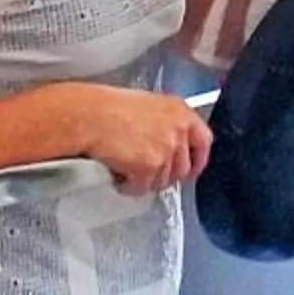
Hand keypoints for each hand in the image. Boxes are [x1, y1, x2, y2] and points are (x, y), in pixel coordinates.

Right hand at [62, 85, 212, 197]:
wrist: (89, 116)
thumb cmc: (108, 108)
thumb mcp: (148, 106)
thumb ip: (167, 125)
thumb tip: (171, 145)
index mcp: (180, 111)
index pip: (204, 141)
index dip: (197, 159)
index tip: (191, 168)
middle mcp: (178, 129)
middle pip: (183, 168)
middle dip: (165, 174)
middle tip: (145, 169)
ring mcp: (166, 149)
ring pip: (163, 181)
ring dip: (145, 180)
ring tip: (126, 165)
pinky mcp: (150, 166)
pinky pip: (143, 188)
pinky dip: (129, 186)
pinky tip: (118, 171)